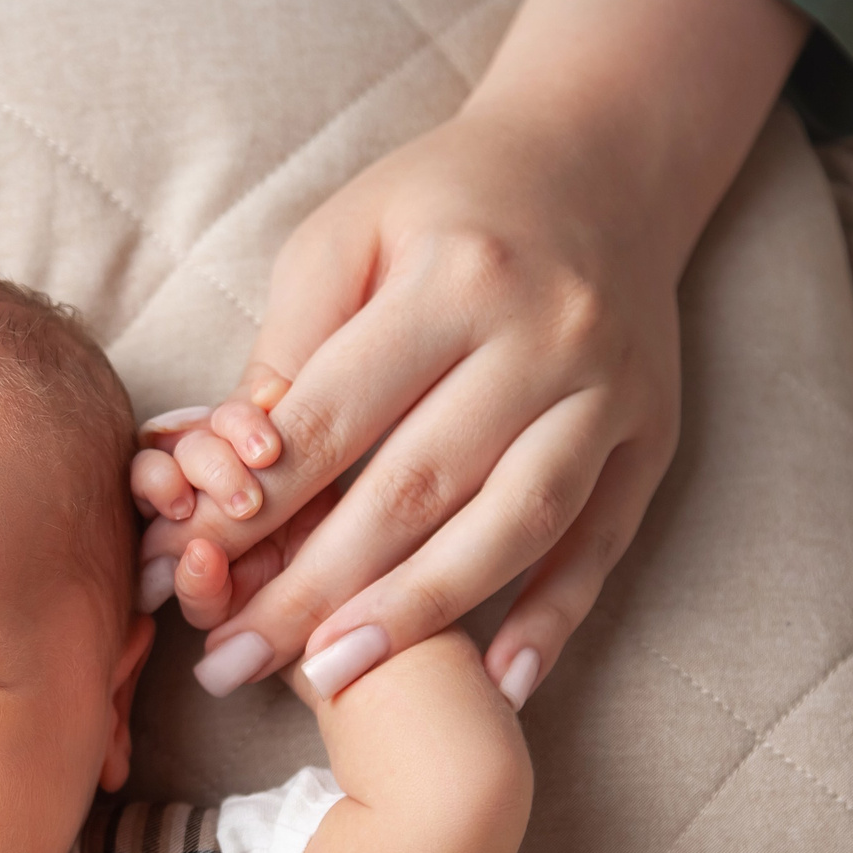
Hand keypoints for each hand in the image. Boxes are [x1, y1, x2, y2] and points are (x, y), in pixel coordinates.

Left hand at [136, 0, 806, 707]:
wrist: (600, 165)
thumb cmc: (441, 209)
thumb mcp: (346, 237)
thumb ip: (288, 350)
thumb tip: (229, 475)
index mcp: (458, 276)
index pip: (339, 414)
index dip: (263, 502)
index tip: (199, 571)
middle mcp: (546, 336)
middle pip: (417, 487)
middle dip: (317, 586)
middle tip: (234, 660)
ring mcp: (609, 395)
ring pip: (511, 528)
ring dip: (419, 617)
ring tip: (333, 681)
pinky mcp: (653, 440)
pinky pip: (602, 548)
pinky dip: (553, 624)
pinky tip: (497, 687)